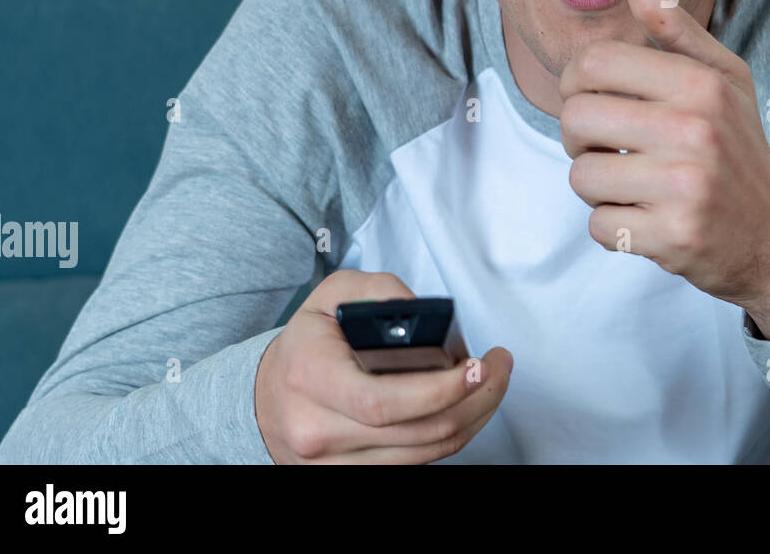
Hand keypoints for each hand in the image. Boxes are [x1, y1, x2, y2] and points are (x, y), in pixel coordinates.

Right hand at [254, 269, 513, 463]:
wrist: (268, 396)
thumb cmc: (308, 342)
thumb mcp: (333, 294)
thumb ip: (381, 291)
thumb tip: (427, 313)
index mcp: (310, 377)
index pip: (383, 401)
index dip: (439, 390)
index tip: (477, 365)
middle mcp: (318, 430)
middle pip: (417, 432)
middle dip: (476, 399)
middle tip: (501, 367)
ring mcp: (333, 464)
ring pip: (424, 453)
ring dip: (472, 418)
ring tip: (491, 383)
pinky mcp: (351, 477)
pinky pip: (415, 464)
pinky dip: (448, 436)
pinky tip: (463, 407)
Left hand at [558, 0, 769, 334]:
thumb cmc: (738, 148)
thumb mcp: (723, 78)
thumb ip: (676, 28)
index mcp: (700, 84)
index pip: (593, 64)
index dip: (575, 81)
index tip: (590, 97)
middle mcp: (694, 131)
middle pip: (576, 119)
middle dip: (577, 136)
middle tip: (603, 144)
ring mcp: (684, 188)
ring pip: (581, 175)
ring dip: (595, 183)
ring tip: (629, 181)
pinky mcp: (672, 237)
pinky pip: (598, 224)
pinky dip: (613, 225)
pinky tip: (644, 216)